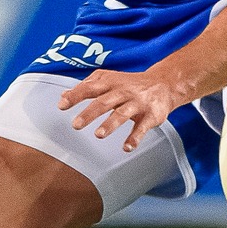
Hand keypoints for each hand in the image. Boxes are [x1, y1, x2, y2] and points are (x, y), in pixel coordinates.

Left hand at [58, 67, 182, 152]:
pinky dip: (135, 138)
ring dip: (110, 124)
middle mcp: (123, 92)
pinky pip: (142, 128)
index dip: (75, 95)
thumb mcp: (109, 79)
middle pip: (104, 102)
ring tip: (98, 135)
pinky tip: (126, 147)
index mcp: (110, 82)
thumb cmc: (130, 84)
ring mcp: (138, 103)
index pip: (90, 88)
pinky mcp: (151, 115)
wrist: (164, 84)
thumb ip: (87, 87)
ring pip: (122, 113)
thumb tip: (63, 96)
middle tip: (75, 125)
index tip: (62, 105)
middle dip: (89, 113)